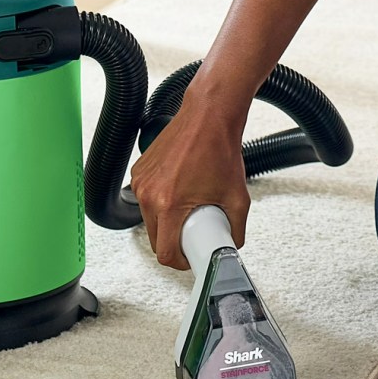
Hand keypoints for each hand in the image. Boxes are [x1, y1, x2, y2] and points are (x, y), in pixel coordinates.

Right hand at [129, 87, 250, 269]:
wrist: (208, 117)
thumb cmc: (219, 149)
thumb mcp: (238, 198)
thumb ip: (236, 229)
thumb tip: (230, 245)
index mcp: (169, 204)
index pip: (164, 252)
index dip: (179, 261)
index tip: (188, 257)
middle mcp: (149, 194)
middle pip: (155, 239)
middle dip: (174, 241)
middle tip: (194, 232)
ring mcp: (141, 182)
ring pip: (149, 219)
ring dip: (166, 221)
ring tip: (188, 207)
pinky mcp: (139, 172)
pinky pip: (146, 199)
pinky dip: (160, 202)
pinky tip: (179, 189)